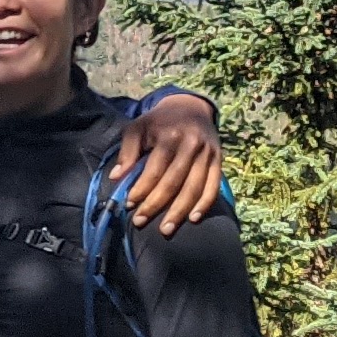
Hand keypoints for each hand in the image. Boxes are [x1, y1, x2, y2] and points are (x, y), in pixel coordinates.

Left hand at [108, 89, 224, 235]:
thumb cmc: (159, 121)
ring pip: (194, 187)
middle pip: (174, 182)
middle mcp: (191, 145)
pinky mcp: (219, 160)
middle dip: (156, 204)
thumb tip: (117, 177)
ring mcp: (208, 153)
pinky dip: (204, 204)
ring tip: (166, 230)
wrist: (191, 107)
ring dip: (179, 211)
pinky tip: (193, 219)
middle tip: (141, 221)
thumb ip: (127, 152)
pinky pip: (213, 186)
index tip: (130, 204)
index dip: (142, 189)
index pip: (155, 169)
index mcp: (170, 136)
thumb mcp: (138, 127)